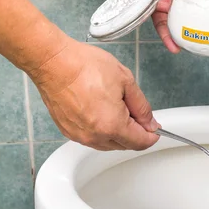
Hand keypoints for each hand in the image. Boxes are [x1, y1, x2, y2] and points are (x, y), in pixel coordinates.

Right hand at [29, 38, 159, 150]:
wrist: (53, 62)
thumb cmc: (84, 66)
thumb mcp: (125, 81)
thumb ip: (142, 106)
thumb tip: (150, 122)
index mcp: (112, 125)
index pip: (139, 142)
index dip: (151, 136)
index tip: (155, 130)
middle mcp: (95, 136)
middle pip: (124, 145)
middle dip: (135, 133)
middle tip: (136, 113)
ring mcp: (79, 135)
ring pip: (107, 144)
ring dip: (117, 133)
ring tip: (116, 108)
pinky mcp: (68, 131)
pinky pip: (91, 138)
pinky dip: (101, 130)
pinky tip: (101, 112)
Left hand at [98, 0, 200, 52]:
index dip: (205, 7)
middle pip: (186, 14)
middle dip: (194, 27)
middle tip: (205, 39)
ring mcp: (160, 3)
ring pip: (172, 22)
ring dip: (178, 36)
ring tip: (185, 47)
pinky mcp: (147, 8)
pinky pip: (156, 23)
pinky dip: (164, 34)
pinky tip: (171, 44)